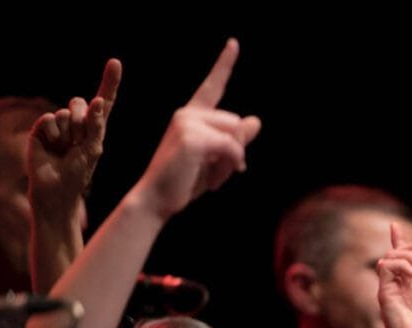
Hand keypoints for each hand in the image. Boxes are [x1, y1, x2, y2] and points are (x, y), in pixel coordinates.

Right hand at [27, 58, 121, 216]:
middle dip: (82, 123)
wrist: (55, 190)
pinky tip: (51, 146)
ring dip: (66, 133)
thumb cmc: (78, 173)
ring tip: (63, 149)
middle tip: (76, 143)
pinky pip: (49, 119)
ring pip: (65, 113)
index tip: (115, 62)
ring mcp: (59, 125)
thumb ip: (96, 125)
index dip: (109, 82)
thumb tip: (97, 100)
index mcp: (95, 127)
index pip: (104, 101)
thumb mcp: (93, 149)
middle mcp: (77, 122)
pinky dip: (51, 132)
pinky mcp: (41, 129)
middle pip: (82, 104)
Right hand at [128, 39, 260, 220]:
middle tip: (218, 174)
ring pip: (236, 136)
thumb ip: (234, 141)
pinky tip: (214, 181)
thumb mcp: (215, 160)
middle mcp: (186, 113)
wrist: (157, 200)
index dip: (224, 64)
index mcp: (191, 116)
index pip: (212, 86)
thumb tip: (255, 120)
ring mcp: (187, 123)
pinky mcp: (192, 137)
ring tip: (214, 177)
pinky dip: (230, 167)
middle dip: (236, 153)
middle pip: (236, 123)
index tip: (234, 43)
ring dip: (233, 162)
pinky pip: (232, 148)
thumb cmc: (184, 182)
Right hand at [378, 224, 411, 327]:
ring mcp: (388, 286)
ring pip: (392, 256)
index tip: (395, 226)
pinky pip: (386, 265)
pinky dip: (402, 264)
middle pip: (399, 252)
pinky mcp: (383, 290)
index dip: (399, 240)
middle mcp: (397, 284)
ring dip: (410, 255)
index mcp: (409, 285)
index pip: (402, 258)